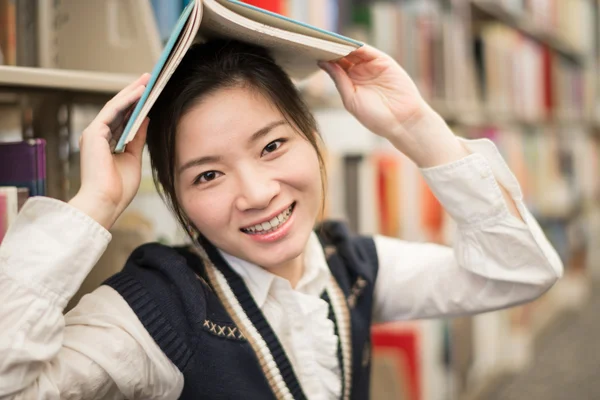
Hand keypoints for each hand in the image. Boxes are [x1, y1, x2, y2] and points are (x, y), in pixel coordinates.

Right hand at [69, 74, 149, 229]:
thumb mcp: (133, 158)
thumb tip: (145, 119)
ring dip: (131, 92)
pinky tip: (139, 92)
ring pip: (115, 107)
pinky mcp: (93, 133)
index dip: (134, 105)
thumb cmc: (118, 190)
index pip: (121, 119)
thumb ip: (137, 138)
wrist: (106, 203)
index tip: (148, 94)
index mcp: (105, 145)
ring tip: (146, 80)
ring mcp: (93, 134)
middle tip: (148, 79)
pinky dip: (126, 100)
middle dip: (133, 94)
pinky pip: (112, 111)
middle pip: (118, 110)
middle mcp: (97, 137)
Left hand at [319, 45, 467, 166]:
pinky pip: (368, 51)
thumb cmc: (375, 117)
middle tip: (317, 44)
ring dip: (342, 47)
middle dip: (331, 50)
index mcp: (350, 83)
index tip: (311, 54)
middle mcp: (360, 73)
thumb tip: (324, 63)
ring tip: (329, 43)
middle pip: (342, 56)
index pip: (335, 67)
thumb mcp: (351, 99)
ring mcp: (371, 66)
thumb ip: (339, 80)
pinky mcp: (383, 62)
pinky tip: (345, 46)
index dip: (325, 60)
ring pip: (353, 52)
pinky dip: (357, 46)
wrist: (401, 121)